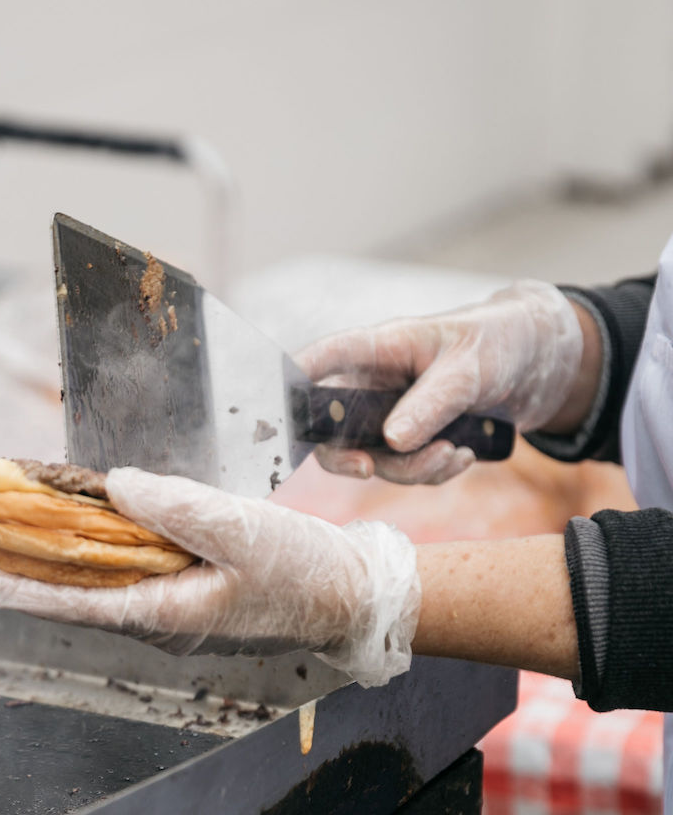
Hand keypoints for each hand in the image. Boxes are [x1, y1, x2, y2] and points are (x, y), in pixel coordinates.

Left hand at [0, 467, 419, 686]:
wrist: (353, 595)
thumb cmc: (304, 571)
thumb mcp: (243, 531)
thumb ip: (177, 507)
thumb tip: (116, 487)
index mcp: (167, 615)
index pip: (76, 604)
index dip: (20, 590)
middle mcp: (157, 620)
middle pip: (73, 592)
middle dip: (17, 566)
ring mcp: (168, 610)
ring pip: (93, 582)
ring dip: (46, 557)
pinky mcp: (182, 594)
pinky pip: (121, 573)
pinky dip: (88, 550)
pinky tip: (68, 526)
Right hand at [298, 280, 587, 483]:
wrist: (540, 363)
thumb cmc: (500, 342)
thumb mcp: (470, 368)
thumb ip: (432, 402)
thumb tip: (392, 441)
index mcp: (380, 348)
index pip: (322, 360)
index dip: (293, 383)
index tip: (273, 410)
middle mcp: (375, 384)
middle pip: (332, 429)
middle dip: (349, 457)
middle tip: (368, 469)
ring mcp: (391, 416)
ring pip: (375, 459)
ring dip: (413, 469)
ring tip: (454, 454)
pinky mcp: (414, 439)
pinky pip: (407, 470)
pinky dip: (434, 472)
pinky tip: (463, 456)